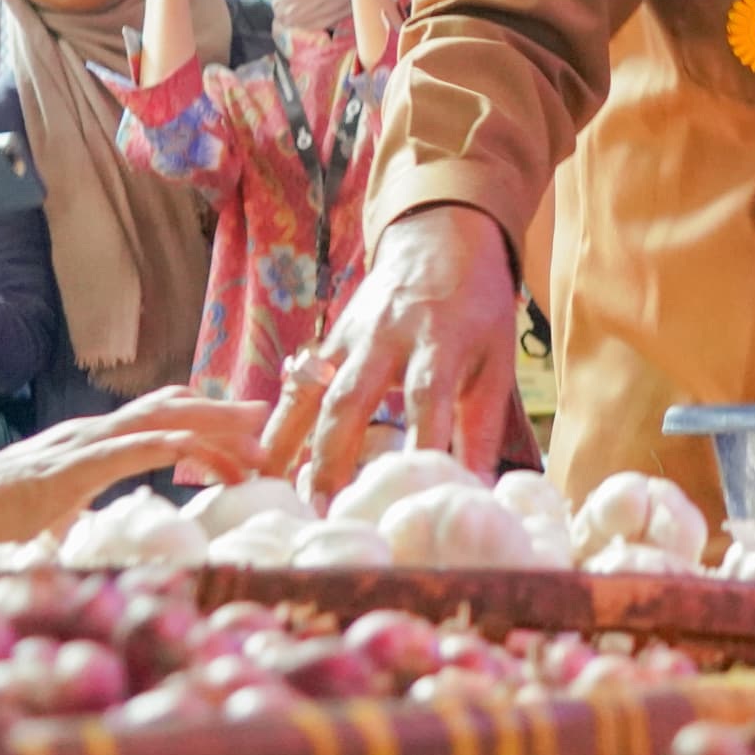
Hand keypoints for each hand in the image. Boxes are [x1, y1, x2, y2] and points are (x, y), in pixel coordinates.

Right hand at [0, 390, 267, 549]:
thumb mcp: (56, 510)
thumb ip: (82, 513)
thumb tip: (100, 534)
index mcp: (93, 441)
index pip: (157, 417)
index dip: (201, 421)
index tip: (239, 439)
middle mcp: (94, 432)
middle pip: (171, 409)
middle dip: (222, 416)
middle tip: (266, 424)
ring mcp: (85, 444)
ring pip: (162, 421)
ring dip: (213, 429)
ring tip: (253, 442)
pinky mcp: (76, 466)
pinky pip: (132, 448)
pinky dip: (170, 444)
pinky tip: (197, 449)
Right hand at [260, 201, 518, 495]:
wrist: (440, 239)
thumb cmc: (477, 311)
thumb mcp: (495, 361)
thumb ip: (482, 428)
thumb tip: (476, 490)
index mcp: (438, 338)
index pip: (426, 398)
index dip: (418, 446)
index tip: (411, 497)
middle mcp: (386, 335)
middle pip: (351, 400)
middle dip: (334, 460)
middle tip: (326, 515)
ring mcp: (349, 336)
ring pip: (310, 394)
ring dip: (291, 447)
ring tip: (279, 499)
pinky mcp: (327, 341)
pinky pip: (296, 386)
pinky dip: (277, 426)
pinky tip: (259, 465)